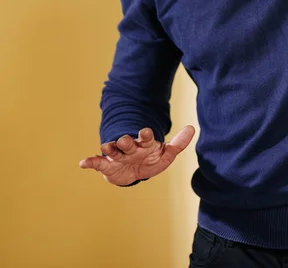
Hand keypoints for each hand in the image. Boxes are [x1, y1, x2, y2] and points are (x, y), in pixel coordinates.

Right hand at [79, 125, 194, 185]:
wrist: (133, 172)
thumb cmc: (150, 160)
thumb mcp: (165, 154)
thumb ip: (178, 143)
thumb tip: (192, 128)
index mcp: (144, 144)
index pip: (145, 137)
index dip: (145, 134)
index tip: (145, 131)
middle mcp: (130, 147)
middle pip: (127, 142)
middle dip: (125, 141)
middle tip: (124, 140)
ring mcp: (118, 156)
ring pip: (113, 150)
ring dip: (109, 148)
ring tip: (106, 147)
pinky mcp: (108, 165)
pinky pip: (97, 163)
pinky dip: (89, 162)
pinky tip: (82, 163)